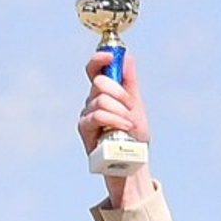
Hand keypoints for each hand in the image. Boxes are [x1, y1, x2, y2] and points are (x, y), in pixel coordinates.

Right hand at [77, 46, 151, 206]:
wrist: (133, 165)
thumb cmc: (134, 138)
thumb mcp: (136, 107)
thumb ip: (130, 83)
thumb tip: (127, 56)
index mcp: (103, 94)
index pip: (94, 70)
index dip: (99, 59)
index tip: (109, 55)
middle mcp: (92, 102)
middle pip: (99, 82)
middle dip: (119, 91)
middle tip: (130, 106)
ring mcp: (87, 116)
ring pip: (100, 99)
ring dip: (120, 110)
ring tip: (130, 124)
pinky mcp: (84, 130)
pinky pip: (97, 115)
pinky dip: (114, 119)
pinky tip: (125, 126)